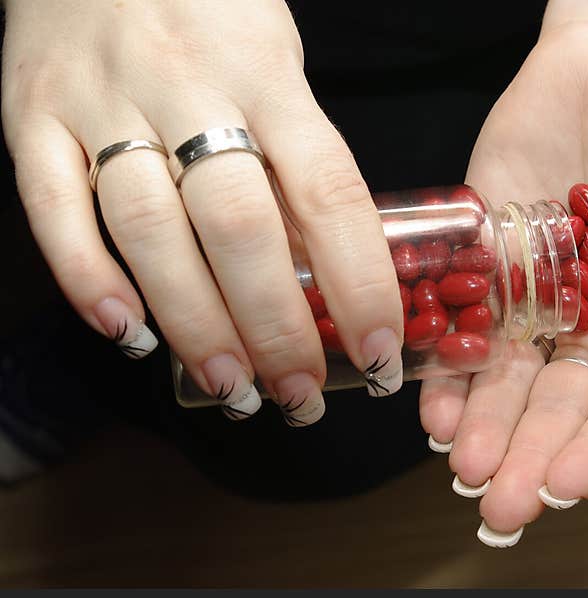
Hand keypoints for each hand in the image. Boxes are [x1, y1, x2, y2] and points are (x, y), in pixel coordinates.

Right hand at [1, 0, 403, 423]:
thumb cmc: (209, 10)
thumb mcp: (277, 62)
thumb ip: (296, 154)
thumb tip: (326, 268)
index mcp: (267, 73)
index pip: (328, 191)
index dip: (360, 282)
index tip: (379, 351)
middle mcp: (187, 86)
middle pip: (238, 226)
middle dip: (276, 326)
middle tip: (300, 396)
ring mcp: (102, 100)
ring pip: (148, 228)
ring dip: (192, 322)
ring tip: (229, 386)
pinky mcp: (32, 114)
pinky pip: (51, 205)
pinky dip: (88, 278)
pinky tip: (127, 333)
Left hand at [420, 1, 587, 542]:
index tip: (565, 486)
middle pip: (558, 408)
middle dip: (529, 457)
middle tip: (499, 505)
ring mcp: (535, 299)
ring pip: (506, 379)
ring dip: (483, 426)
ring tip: (461, 465)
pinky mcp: (487, 263)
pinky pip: (464, 323)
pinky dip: (449, 364)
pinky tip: (433, 403)